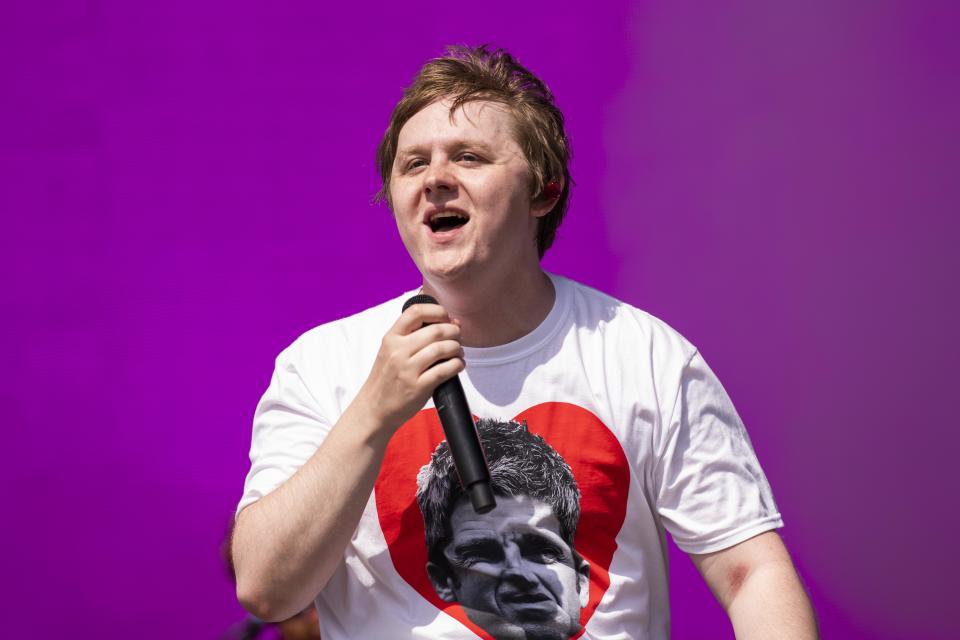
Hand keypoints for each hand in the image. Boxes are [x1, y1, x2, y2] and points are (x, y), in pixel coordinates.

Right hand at [354, 303, 464, 434]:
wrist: (373, 408)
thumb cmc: (386, 378)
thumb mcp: (391, 351)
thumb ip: (414, 336)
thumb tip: (451, 321)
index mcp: (391, 338)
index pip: (415, 311)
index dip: (437, 310)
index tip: (446, 317)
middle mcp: (398, 351)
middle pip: (435, 330)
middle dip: (453, 331)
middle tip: (457, 337)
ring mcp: (408, 369)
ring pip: (442, 348)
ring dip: (457, 348)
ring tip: (458, 352)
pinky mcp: (418, 387)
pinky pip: (445, 370)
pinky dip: (457, 365)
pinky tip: (458, 365)